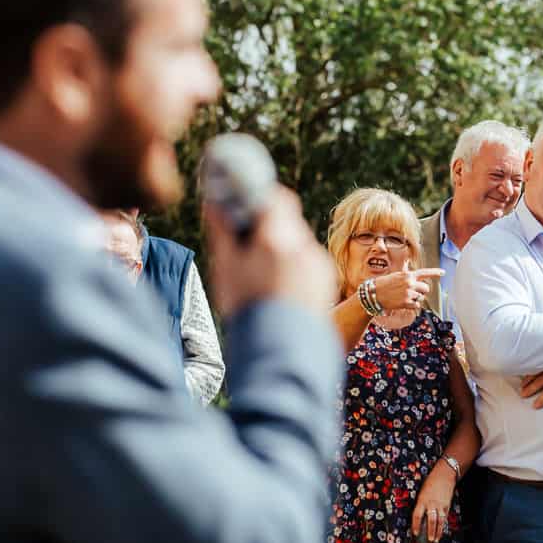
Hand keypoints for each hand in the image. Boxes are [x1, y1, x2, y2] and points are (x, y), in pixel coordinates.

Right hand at [204, 188, 336, 317]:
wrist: (281, 348)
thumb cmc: (247, 309)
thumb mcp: (226, 269)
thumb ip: (223, 231)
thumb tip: (215, 202)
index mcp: (276, 240)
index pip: (275, 197)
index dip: (261, 193)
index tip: (247, 197)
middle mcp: (302, 246)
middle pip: (289, 216)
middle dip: (271, 218)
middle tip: (251, 230)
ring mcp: (318, 262)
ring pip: (299, 238)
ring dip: (283, 241)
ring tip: (263, 264)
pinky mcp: (327, 277)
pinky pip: (309, 258)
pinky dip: (295, 260)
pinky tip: (280, 280)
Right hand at [372, 266, 444, 311]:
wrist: (374, 294)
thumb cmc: (383, 284)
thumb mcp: (396, 275)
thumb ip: (407, 276)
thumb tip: (415, 278)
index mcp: (408, 274)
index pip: (425, 272)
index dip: (435, 272)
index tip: (443, 272)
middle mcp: (410, 283)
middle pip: (426, 288)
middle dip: (421, 291)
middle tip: (412, 292)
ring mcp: (409, 293)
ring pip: (421, 297)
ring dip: (415, 298)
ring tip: (403, 296)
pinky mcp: (407, 302)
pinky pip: (417, 305)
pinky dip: (412, 305)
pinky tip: (403, 302)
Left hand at [411, 461, 457, 542]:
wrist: (444, 475)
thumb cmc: (430, 482)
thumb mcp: (422, 493)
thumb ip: (420, 505)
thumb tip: (418, 519)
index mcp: (422, 500)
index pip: (417, 515)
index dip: (416, 525)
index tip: (414, 533)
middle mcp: (432, 504)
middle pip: (431, 520)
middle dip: (430, 531)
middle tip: (429, 541)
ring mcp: (441, 505)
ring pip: (440, 521)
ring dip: (438, 532)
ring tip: (436, 540)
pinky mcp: (447, 506)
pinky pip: (444, 518)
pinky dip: (442, 526)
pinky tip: (441, 532)